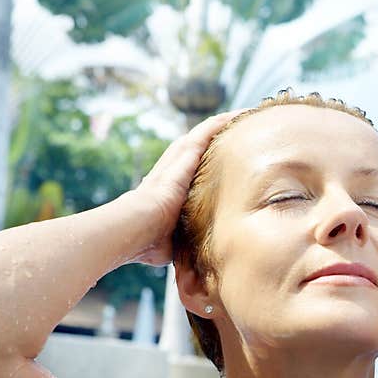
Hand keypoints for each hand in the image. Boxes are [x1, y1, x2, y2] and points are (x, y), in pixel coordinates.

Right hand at [130, 109, 245, 265]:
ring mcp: (177, 161)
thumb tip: (197, 261)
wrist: (134, 229)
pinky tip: (236, 115)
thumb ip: (186, 243)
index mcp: (170, 189)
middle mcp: (173, 170)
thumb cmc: (148, 242)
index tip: (223, 159)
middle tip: (238, 128)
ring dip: (221, 124)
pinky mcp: (183, 156)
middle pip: (198, 147)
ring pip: (203, 135)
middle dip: (217, 137)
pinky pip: (206, 132)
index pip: (192, 170)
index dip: (206, 162)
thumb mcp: (173, 242)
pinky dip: (220, 123)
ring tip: (242, 115)